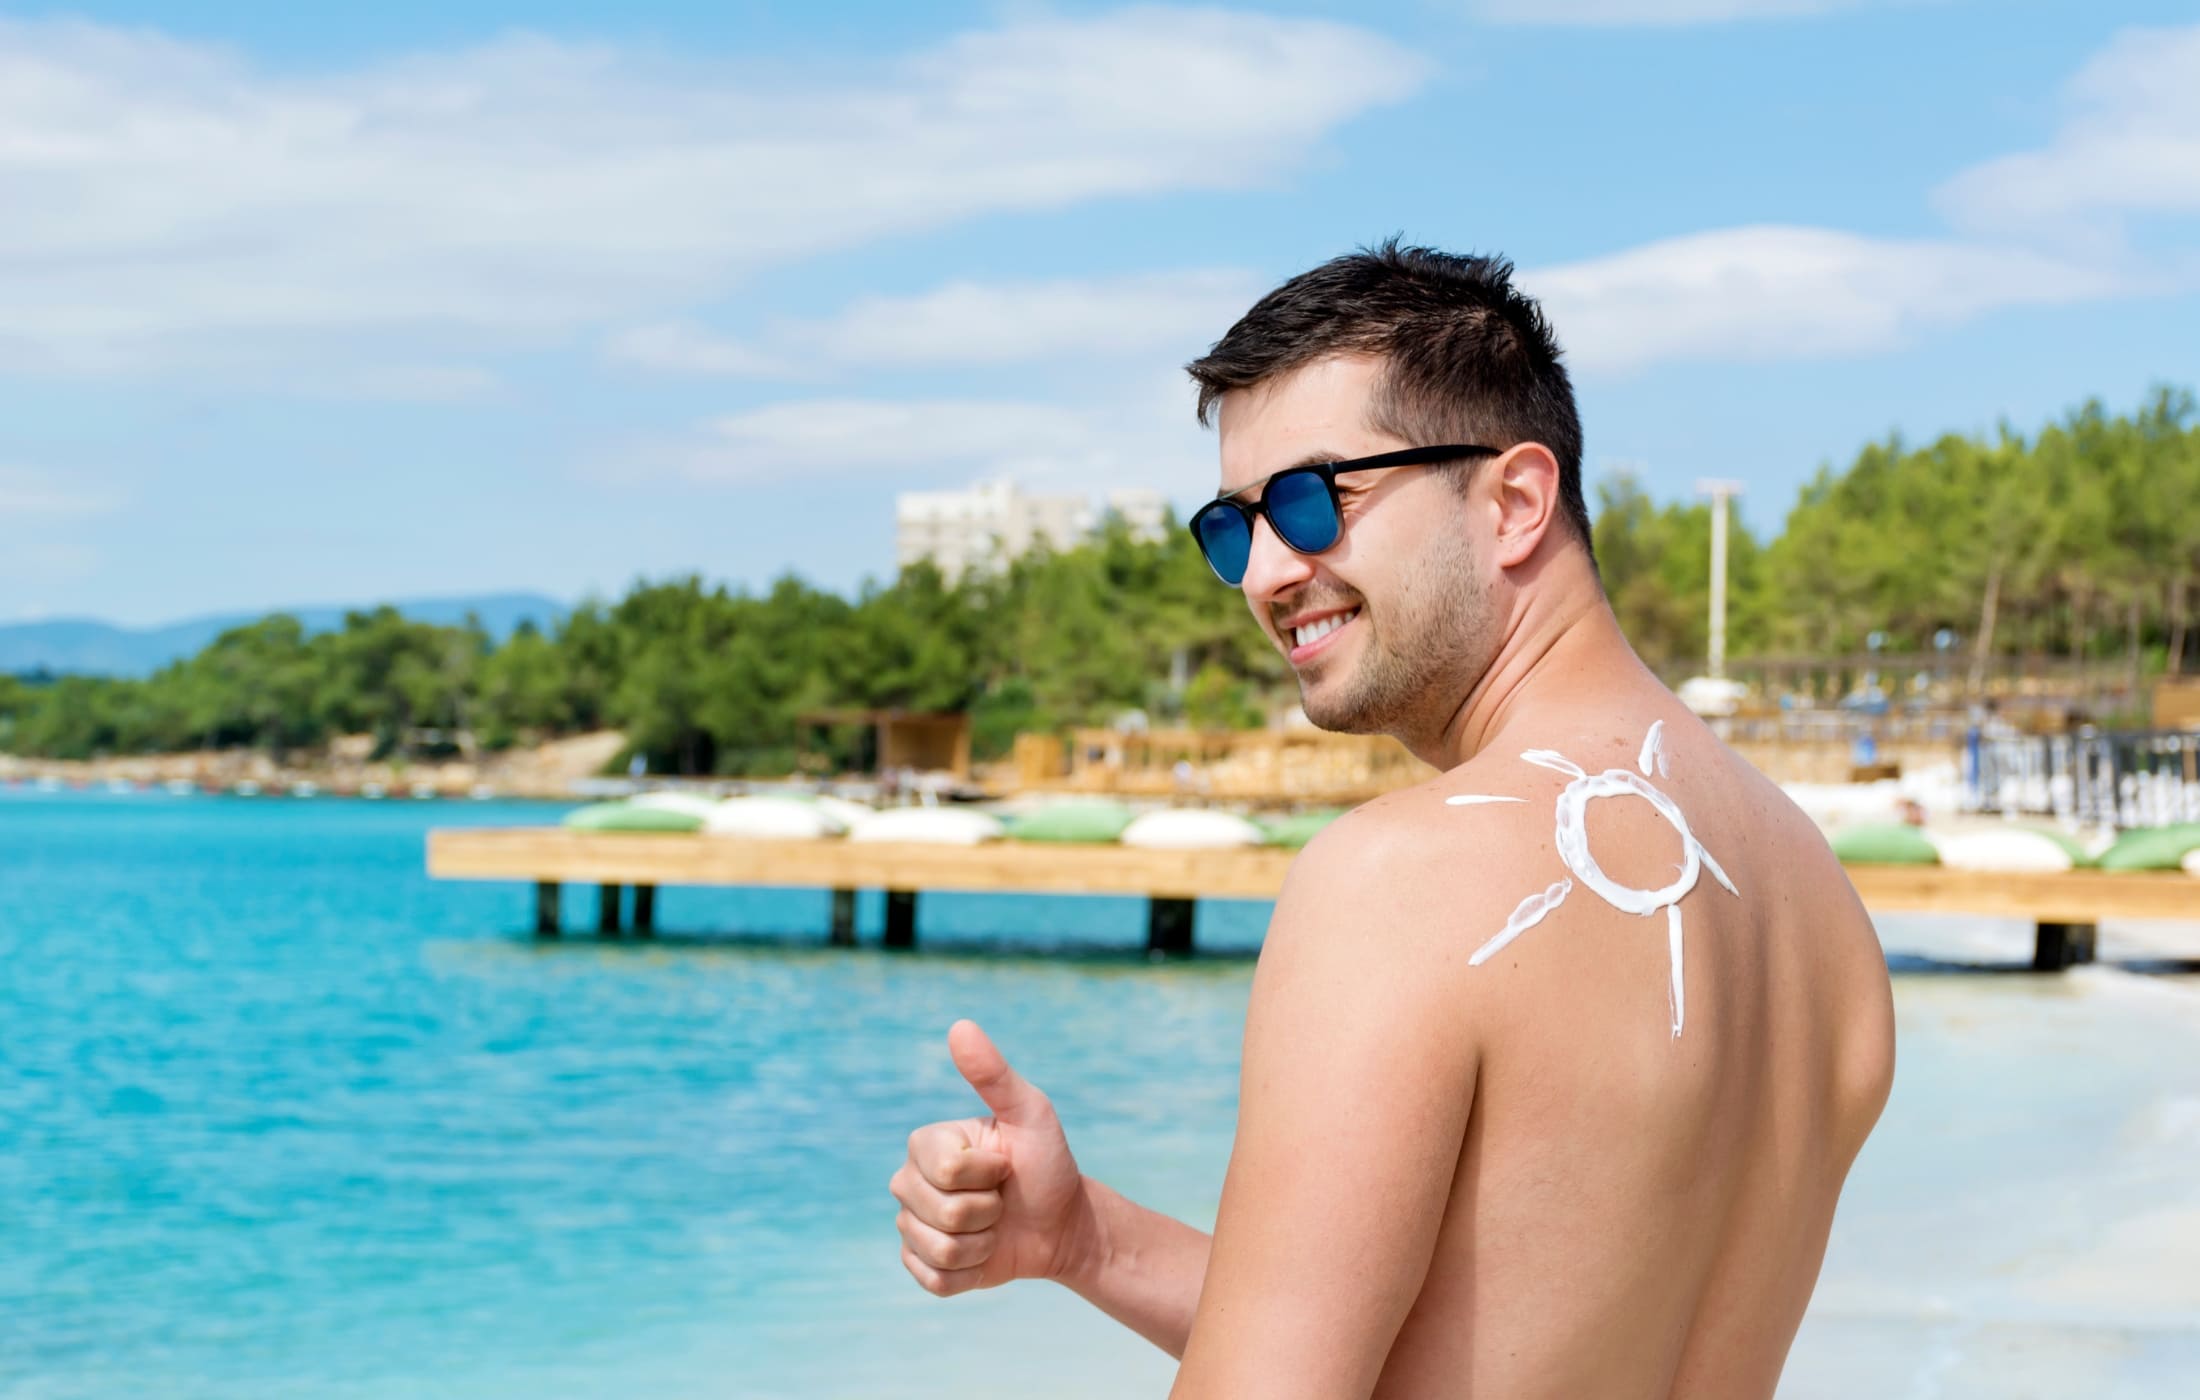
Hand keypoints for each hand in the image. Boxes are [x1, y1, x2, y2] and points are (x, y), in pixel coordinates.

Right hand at [891, 1019, 1088, 1295]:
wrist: (1061, 1223)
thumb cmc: (1046, 1162)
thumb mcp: (1031, 1112)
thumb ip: (994, 1074)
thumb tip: (960, 1026)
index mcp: (925, 1143)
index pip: (947, 1171)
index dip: (988, 1173)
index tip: (1004, 1164)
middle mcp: (908, 1182)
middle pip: (941, 1212)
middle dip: (988, 1211)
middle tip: (1001, 1197)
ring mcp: (911, 1225)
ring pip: (939, 1249)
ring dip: (983, 1243)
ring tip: (994, 1225)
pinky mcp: (921, 1266)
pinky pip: (936, 1281)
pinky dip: (971, 1273)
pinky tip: (983, 1254)